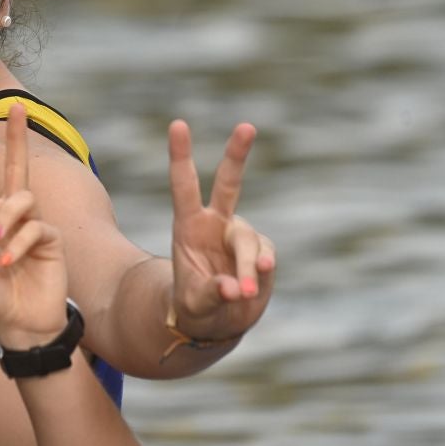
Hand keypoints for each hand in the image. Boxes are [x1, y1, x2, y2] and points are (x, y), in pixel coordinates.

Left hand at [0, 102, 67, 346]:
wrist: (20, 324)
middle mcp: (8, 214)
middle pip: (17, 166)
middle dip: (18, 136)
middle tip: (19, 106)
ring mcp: (31, 224)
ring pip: (20, 197)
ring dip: (5, 219)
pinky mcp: (49, 238)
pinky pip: (33, 228)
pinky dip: (18, 245)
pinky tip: (10, 263)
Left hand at [167, 120, 275, 340]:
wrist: (217, 321)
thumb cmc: (195, 306)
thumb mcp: (193, 303)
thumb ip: (211, 293)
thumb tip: (235, 288)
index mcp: (188, 226)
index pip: (184, 185)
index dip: (181, 155)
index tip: (178, 124)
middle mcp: (215, 223)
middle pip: (229, 183)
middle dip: (237, 154)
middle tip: (246, 126)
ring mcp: (240, 236)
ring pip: (249, 241)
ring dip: (249, 266)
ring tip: (243, 292)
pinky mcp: (262, 251)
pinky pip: (266, 258)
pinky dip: (260, 272)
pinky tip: (251, 290)